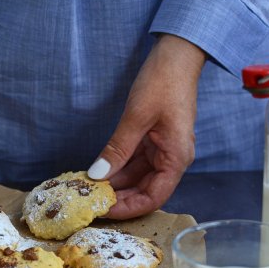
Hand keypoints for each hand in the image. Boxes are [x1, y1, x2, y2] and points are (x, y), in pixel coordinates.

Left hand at [88, 34, 206, 218]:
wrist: (176, 56)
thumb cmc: (163, 82)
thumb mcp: (136, 117)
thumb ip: (117, 149)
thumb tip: (97, 175)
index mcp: (176, 158)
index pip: (153, 197)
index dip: (129, 208)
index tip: (104, 211)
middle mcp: (171, 159)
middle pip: (145, 191)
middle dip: (120, 198)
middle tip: (93, 202)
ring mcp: (162, 151)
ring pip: (138, 178)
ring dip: (117, 184)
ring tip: (92, 190)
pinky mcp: (153, 142)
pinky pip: (135, 163)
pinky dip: (118, 168)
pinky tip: (100, 173)